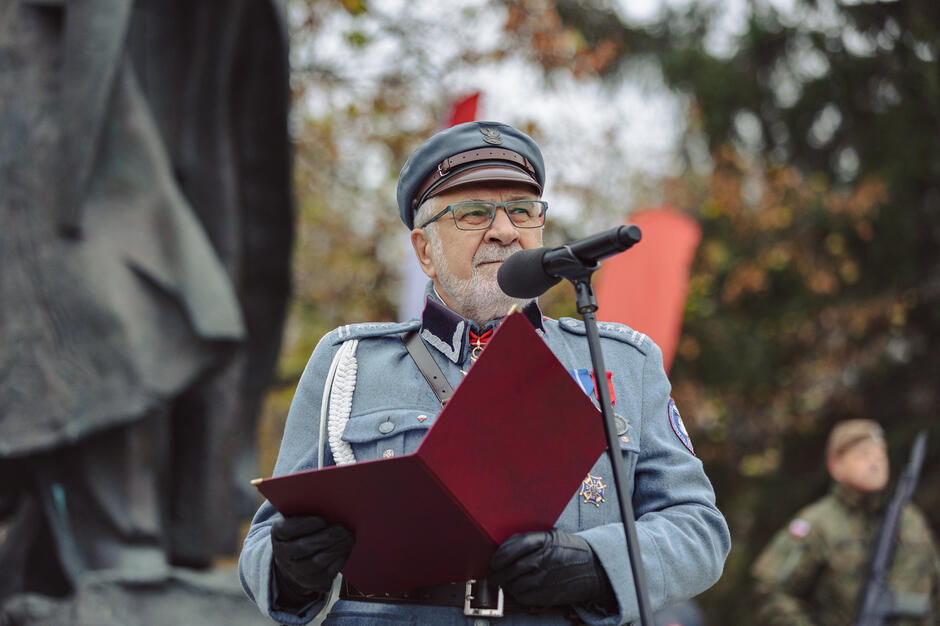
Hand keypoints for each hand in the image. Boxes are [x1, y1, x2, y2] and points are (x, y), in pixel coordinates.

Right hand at [271, 514, 354, 602]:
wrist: (296, 560)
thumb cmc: (303, 531)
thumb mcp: (299, 519)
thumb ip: (309, 511)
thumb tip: (330, 506)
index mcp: (277, 534)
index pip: (286, 530)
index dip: (304, 525)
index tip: (322, 520)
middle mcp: (283, 555)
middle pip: (304, 547)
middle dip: (327, 537)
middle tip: (344, 529)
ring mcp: (295, 572)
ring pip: (316, 562)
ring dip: (336, 549)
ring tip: (349, 538)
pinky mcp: (312, 582)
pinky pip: (326, 573)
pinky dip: (339, 560)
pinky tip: (347, 549)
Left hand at [488, 529, 612, 606]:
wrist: (595, 570)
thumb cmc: (570, 551)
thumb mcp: (553, 537)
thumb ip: (531, 540)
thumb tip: (503, 549)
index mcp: (546, 540)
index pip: (517, 545)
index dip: (501, 553)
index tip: (494, 560)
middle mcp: (546, 559)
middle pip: (513, 567)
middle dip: (498, 572)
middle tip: (493, 574)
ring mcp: (548, 578)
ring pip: (516, 584)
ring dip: (506, 584)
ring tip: (505, 582)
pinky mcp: (549, 594)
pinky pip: (524, 597)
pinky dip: (516, 594)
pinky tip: (517, 590)